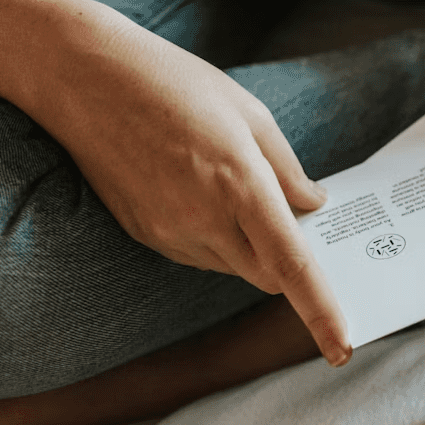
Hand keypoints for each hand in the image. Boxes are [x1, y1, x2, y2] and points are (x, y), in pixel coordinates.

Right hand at [0, 0, 350, 367]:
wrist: (82, 78)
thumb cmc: (173, 82)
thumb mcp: (249, 113)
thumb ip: (287, 168)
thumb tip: (313, 206)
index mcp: (241, 186)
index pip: (293, 266)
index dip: (321, 312)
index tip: (342, 347)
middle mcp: (205, 220)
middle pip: (267, 276)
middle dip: (289, 262)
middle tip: (297, 217)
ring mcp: (169, 232)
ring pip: (232, 268)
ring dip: (251, 248)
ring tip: (233, 187)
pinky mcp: (144, 234)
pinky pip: (197, 255)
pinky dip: (216, 239)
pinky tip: (200, 191)